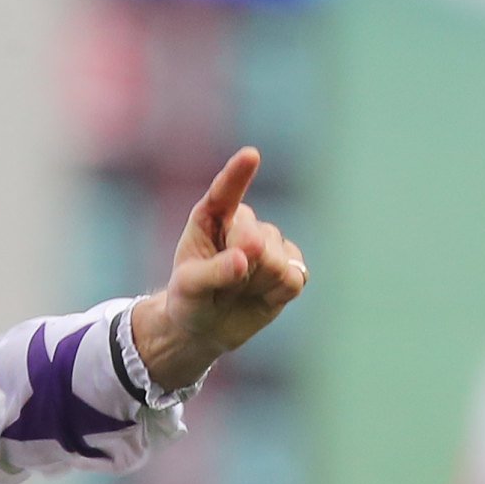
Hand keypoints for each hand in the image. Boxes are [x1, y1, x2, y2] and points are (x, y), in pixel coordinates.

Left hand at [128, 148, 308, 392]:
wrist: (206, 327)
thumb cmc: (190, 299)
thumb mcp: (188, 288)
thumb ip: (212, 272)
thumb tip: (244, 259)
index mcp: (212, 217)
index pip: (226, 192)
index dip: (238, 174)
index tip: (250, 156)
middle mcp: (244, 224)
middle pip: (256, 236)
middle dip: (243, 262)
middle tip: (222, 284)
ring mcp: (270, 245)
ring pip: (276, 260)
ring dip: (256, 282)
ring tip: (237, 290)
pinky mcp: (290, 269)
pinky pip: (295, 276)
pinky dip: (279, 291)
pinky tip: (264, 296)